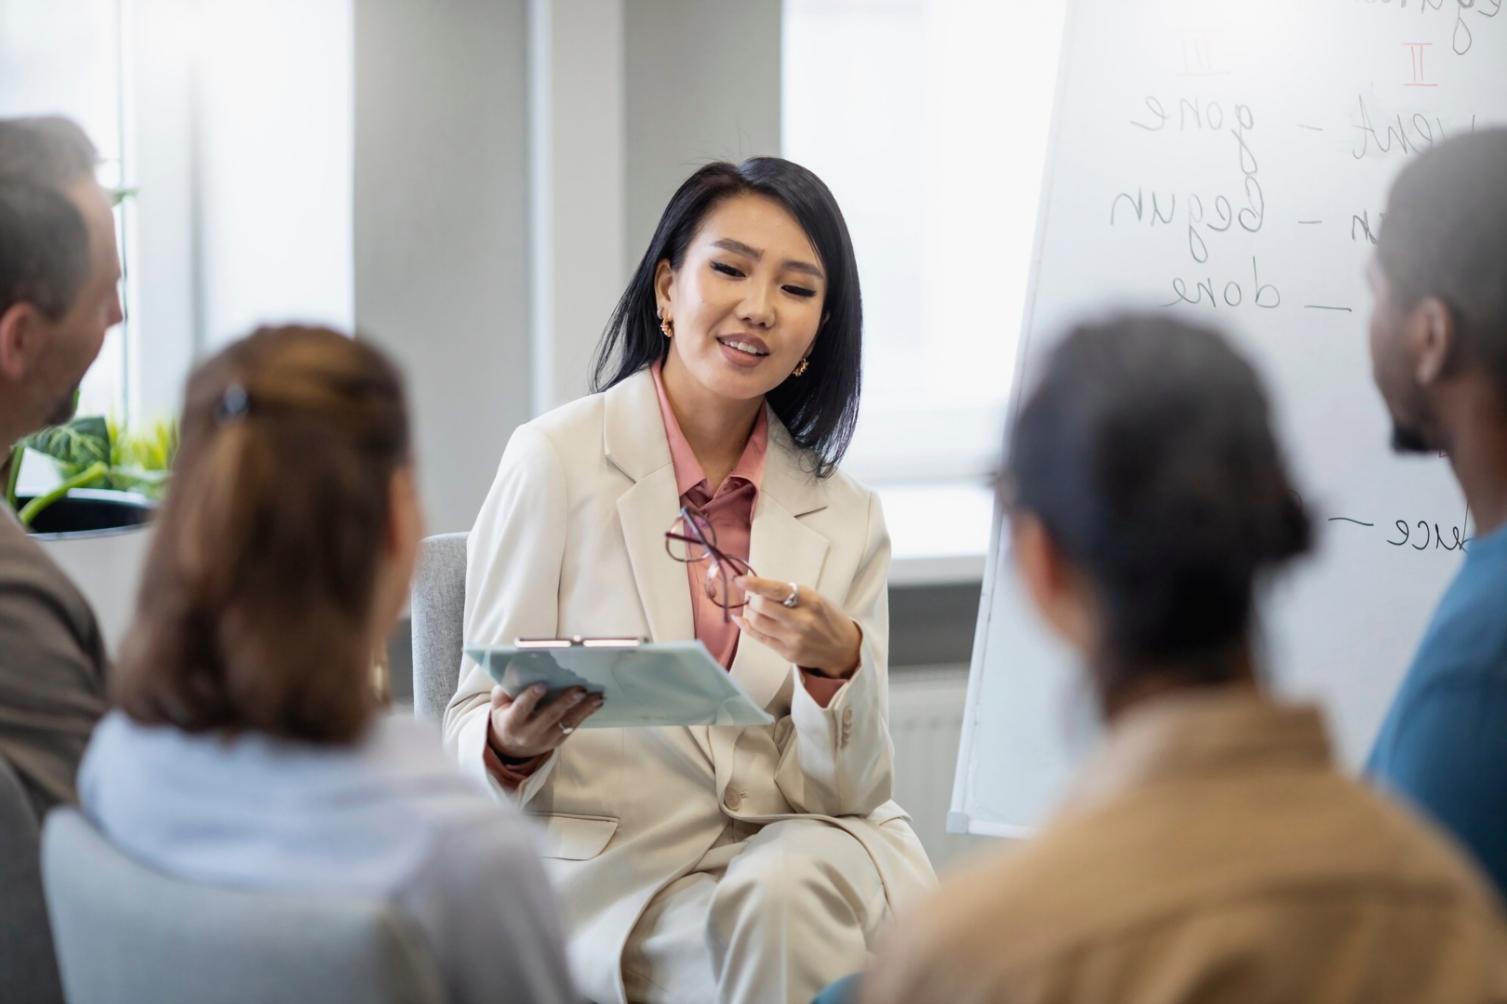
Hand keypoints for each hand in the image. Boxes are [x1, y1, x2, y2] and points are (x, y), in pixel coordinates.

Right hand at [487, 684, 603, 759]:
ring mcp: (544, 740)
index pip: (521, 708)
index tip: (542, 685)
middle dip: (565, 702)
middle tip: (580, 690)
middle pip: (549, 716)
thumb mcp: (499, 703)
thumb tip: (521, 669)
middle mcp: (528, 734)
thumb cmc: (507, 715)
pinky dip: (586, 714)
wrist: (512, 745)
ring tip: (596, 696)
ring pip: (566, 723)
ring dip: (583, 709)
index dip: (531, 697)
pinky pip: (573, 726)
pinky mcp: (557, 741)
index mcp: (511, 722)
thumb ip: (507, 687)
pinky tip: (596, 703)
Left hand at [736, 575, 862, 677]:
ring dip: (750, 612)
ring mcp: (793, 638)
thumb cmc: (827, 618)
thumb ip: (790, 595)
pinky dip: (747, 626)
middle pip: (761, 606)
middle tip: (755, 598)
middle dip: (753, 599)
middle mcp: (801, 620)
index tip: (739, 580)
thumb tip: (759, 589)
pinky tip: (743, 620)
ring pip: (757, 622)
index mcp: (810, 600)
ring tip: (754, 609)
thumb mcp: (815, 599)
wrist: (843, 649)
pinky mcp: (787, 653)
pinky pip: (759, 637)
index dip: (754, 584)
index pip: (776, 590)